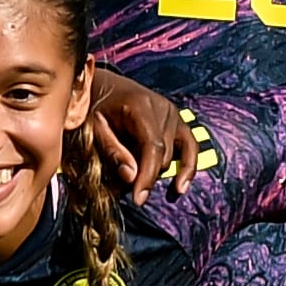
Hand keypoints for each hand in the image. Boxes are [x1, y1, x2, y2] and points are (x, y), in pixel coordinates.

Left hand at [87, 69, 199, 190]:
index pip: (153, 147)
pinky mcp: (178, 120)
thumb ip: (112, 151)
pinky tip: (181, 187)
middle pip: (163, 154)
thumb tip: (131, 177)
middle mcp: (163, 108)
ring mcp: (173, 114)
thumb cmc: (94, 106)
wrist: (103, 86)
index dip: (148, 175)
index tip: (139, 199)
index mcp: (141, 105)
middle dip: (146, 175)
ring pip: (173, 156)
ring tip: (140, 182)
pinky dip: (188, 167)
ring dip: (156, 170)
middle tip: (124, 187)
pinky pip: (191, 147)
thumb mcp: (94, 127)